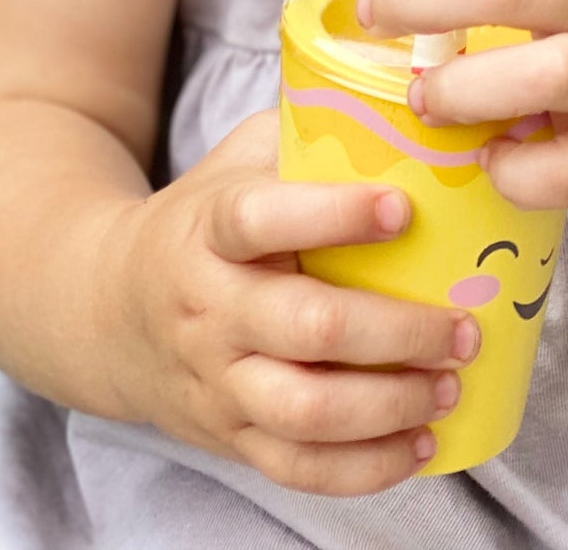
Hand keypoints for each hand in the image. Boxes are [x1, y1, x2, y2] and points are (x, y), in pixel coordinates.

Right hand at [93, 111, 479, 494]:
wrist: (105, 307)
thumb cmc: (205, 217)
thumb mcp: (239, 158)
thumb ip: (310, 129)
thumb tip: (412, 99)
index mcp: (211, 229)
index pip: (264, 219)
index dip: (334, 215)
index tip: (401, 209)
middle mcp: (210, 309)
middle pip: (306, 330)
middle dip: (397, 331)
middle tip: (462, 325)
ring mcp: (218, 380)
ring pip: (306, 411)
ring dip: (391, 404)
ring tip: (450, 383)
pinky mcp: (228, 436)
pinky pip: (298, 467)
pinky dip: (367, 468)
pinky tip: (423, 442)